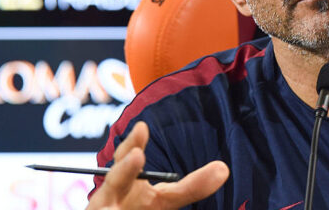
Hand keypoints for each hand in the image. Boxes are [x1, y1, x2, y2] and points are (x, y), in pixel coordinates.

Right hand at [86, 121, 229, 209]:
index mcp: (126, 182)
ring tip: (130, 175)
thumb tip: (223, 168)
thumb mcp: (165, 199)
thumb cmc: (135, 208)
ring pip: (106, 203)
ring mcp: (104, 208)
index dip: (133, 144)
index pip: (126, 157)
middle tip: (137, 155)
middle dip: (123, 168)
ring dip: (117, 189)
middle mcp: (111, 196)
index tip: (143, 127)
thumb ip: (192, 187)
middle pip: (114, 180)